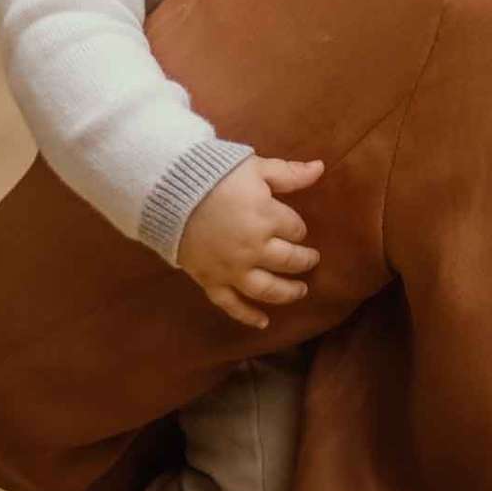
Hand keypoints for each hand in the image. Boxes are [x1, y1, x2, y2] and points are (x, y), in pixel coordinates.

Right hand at [176, 155, 322, 328]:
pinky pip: (232, 305)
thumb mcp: (256, 167)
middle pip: (288, 261)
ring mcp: (233, 269)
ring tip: (301, 291)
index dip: (298, 228)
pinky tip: (263, 323)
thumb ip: (289, 173)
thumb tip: (321, 168)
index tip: (295, 226)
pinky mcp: (212, 281)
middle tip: (311, 260)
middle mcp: (254, 249)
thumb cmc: (217, 174)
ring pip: (268, 289)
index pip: (295, 229)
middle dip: (303, 261)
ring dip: (288, 293)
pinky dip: (248, 316)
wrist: (170, 190)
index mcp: (268, 218)